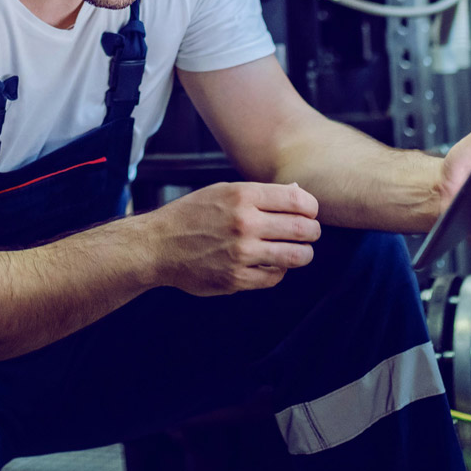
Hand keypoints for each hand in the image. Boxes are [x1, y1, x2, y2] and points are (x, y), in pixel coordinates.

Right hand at [139, 182, 320, 295]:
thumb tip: (297, 195)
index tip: (310, 213)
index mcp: (242, 196)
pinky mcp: (236, 278)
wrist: (158, 245)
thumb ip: (259, 194)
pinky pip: (274, 277)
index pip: (298, 200)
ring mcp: (241, 253)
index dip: (312, 208)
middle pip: (303, 229)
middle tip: (310, 233)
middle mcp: (244, 224)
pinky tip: (272, 265)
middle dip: (312, 232)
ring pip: (295, 256)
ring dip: (303, 254)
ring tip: (299, 251)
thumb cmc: (190, 215)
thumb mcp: (222, 191)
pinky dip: (278, 271)